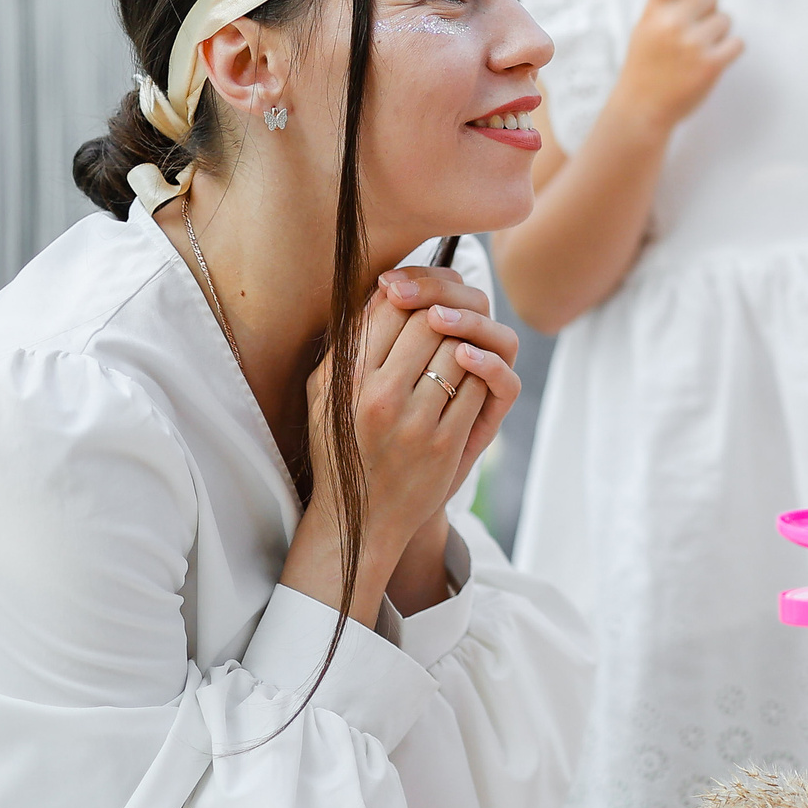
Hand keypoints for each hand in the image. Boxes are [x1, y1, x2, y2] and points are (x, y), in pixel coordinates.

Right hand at [292, 268, 518, 609]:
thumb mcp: (327, 394)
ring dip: (466, 343)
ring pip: (460, 349)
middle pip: (430, 322)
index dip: (413, 291)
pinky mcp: (447, 444)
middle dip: (445, 313)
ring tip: (457, 346)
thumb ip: (351, 343)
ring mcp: (415, 423)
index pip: (390, 308)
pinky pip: (479, 386)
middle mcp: (377, 398)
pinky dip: (481, 374)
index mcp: (343, 379)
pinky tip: (471, 377)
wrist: (358, 520)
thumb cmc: (342, 446)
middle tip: (447, 317)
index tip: (421, 297)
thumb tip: (388, 287)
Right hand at [610, 0, 743, 133]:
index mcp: (654, 10)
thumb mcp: (648, 30)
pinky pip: (737, 43)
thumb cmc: (648, 67)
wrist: (641, 110)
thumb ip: (670, 9)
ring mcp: (691, 43)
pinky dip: (730, 51)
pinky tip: (710, 65)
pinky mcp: (710, 64)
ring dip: (718, 34)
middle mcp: (670, 22)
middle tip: (689, 37)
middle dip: (707, 12)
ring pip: (726, 19)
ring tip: (695, 55)